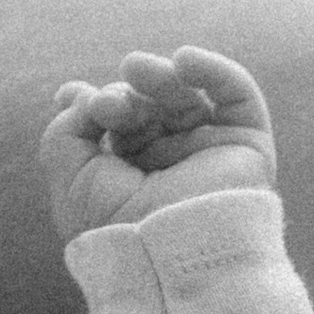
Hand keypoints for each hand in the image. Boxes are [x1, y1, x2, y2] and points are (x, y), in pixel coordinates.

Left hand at [38, 46, 277, 241]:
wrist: (168, 254)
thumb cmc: (117, 224)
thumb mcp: (70, 177)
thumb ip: (66, 130)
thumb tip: (79, 95)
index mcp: (131, 176)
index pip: (118, 125)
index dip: (96, 102)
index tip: (74, 96)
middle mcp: (171, 164)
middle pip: (148, 106)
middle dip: (123, 95)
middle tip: (108, 104)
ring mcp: (210, 154)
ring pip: (187, 97)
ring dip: (159, 77)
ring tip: (136, 68)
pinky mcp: (247, 148)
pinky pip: (239, 97)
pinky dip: (215, 70)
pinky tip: (185, 59)